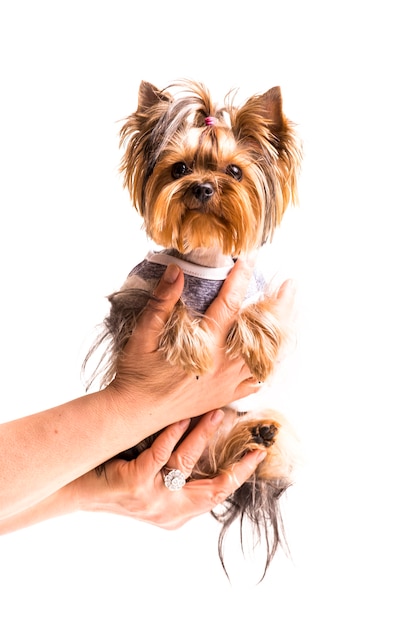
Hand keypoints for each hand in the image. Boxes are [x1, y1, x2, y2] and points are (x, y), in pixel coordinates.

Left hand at [75, 409, 265, 527]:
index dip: (241, 474)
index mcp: (178, 512)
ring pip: (186, 463)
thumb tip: (209, 429)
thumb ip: (181, 466)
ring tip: (215, 411)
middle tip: (247, 435)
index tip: (258, 453)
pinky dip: (172, 432)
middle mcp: (168, 511)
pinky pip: (159, 454)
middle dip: (233, 460)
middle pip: (212, 486)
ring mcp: (151, 501)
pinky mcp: (134, 486)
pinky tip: (181, 416)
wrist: (76, 485)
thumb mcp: (156, 478)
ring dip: (202, 434)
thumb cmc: (119, 474)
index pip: (218, 495)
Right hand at [106, 260, 296, 431]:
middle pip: (260, 331)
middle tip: (288, 285)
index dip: (240, 280)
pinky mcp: (225, 395)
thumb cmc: (136, 373)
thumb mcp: (142, 334)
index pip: (230, 305)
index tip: (247, 261)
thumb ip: (161, 302)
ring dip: (279, 331)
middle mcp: (222, 365)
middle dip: (277, 305)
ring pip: (265, 355)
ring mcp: (227, 383)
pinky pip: (257, 379)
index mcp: (204, 347)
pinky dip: (269, 362)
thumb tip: (176, 271)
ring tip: (288, 313)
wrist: (135, 412)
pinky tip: (273, 351)